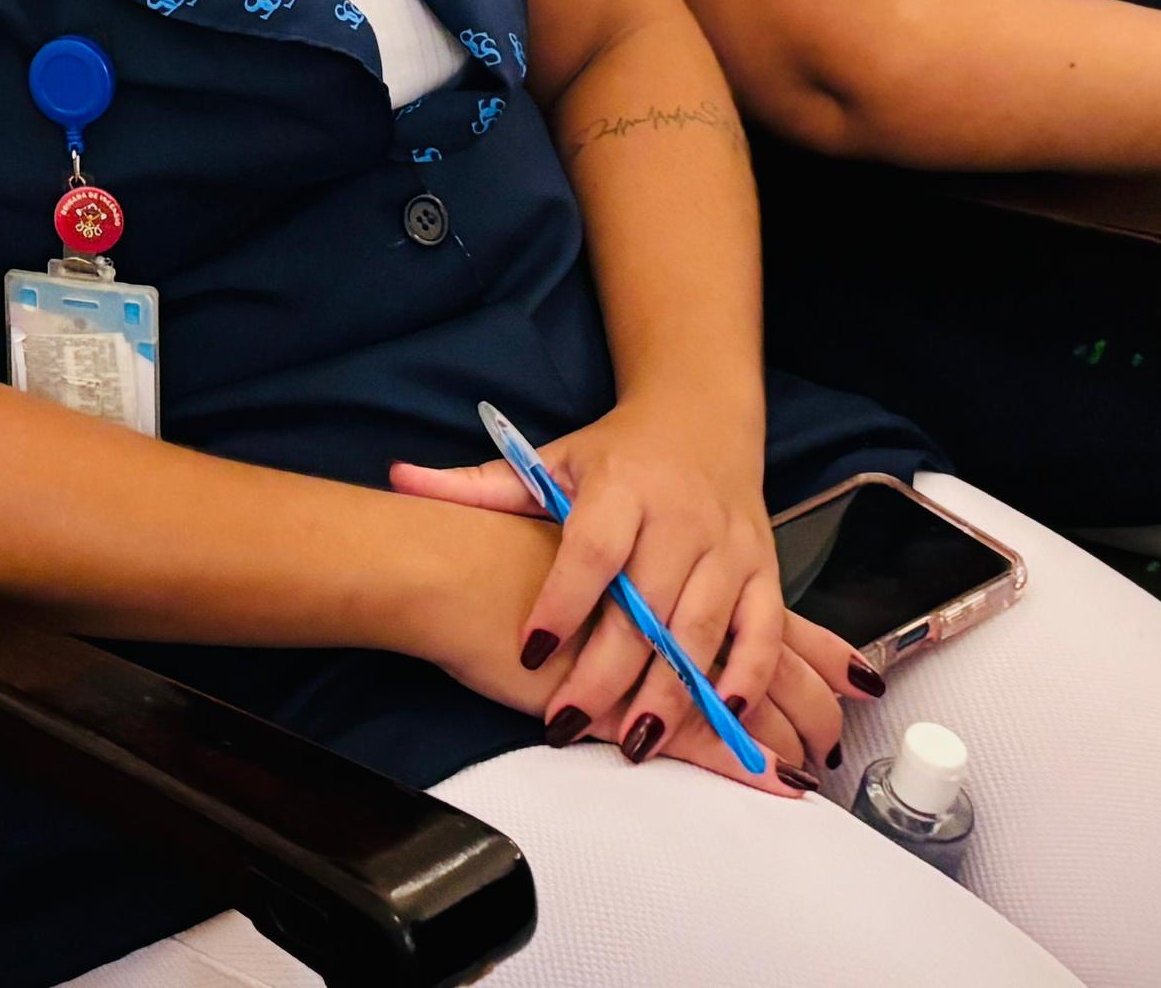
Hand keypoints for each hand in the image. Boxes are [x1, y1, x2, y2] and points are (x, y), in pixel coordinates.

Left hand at [390, 406, 840, 789]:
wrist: (700, 419)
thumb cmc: (614, 456)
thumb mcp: (550, 460)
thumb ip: (480, 484)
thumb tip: (397, 479)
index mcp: (620, 486)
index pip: (592, 549)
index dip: (562, 601)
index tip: (529, 650)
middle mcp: (679, 516)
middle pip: (646, 604)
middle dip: (607, 672)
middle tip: (567, 724)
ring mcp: (727, 546)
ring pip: (703, 629)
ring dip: (672, 692)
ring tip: (633, 742)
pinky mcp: (763, 570)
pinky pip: (763, 632)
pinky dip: (746, 678)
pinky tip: (720, 720)